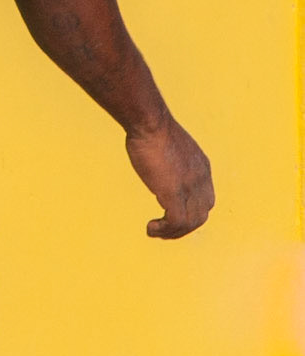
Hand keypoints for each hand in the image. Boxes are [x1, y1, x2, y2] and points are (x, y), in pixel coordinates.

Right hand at [125, 117, 214, 238]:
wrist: (150, 123)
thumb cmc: (152, 127)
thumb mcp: (171, 145)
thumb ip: (171, 159)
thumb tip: (158, 163)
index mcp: (202, 167)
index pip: (206, 200)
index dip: (191, 212)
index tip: (171, 215)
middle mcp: (201, 179)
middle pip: (201, 215)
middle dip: (184, 227)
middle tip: (163, 230)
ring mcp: (189, 187)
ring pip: (190, 223)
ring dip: (172, 232)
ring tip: (155, 231)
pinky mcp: (174, 193)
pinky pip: (176, 222)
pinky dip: (164, 230)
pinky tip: (151, 227)